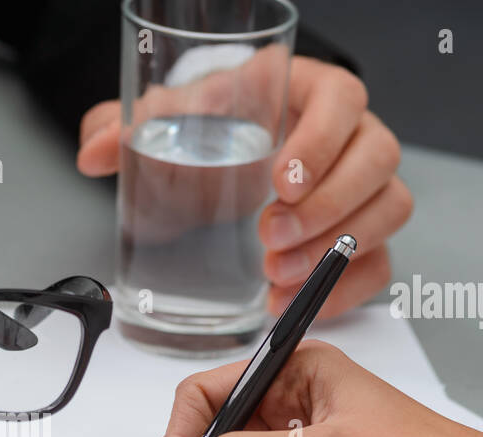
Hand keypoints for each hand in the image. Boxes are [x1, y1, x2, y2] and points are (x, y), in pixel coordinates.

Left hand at [79, 56, 411, 317]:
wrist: (222, 161)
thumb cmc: (213, 131)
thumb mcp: (170, 120)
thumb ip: (126, 128)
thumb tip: (94, 150)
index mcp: (309, 91)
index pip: (343, 99)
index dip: (321, 140)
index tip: (282, 180)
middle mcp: (350, 135)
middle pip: (377, 159)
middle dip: (327, 206)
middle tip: (269, 236)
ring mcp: (363, 186)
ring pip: (388, 210)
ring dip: (337, 248)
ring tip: (275, 273)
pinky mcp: (364, 235)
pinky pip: (380, 263)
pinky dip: (342, 290)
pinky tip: (290, 300)